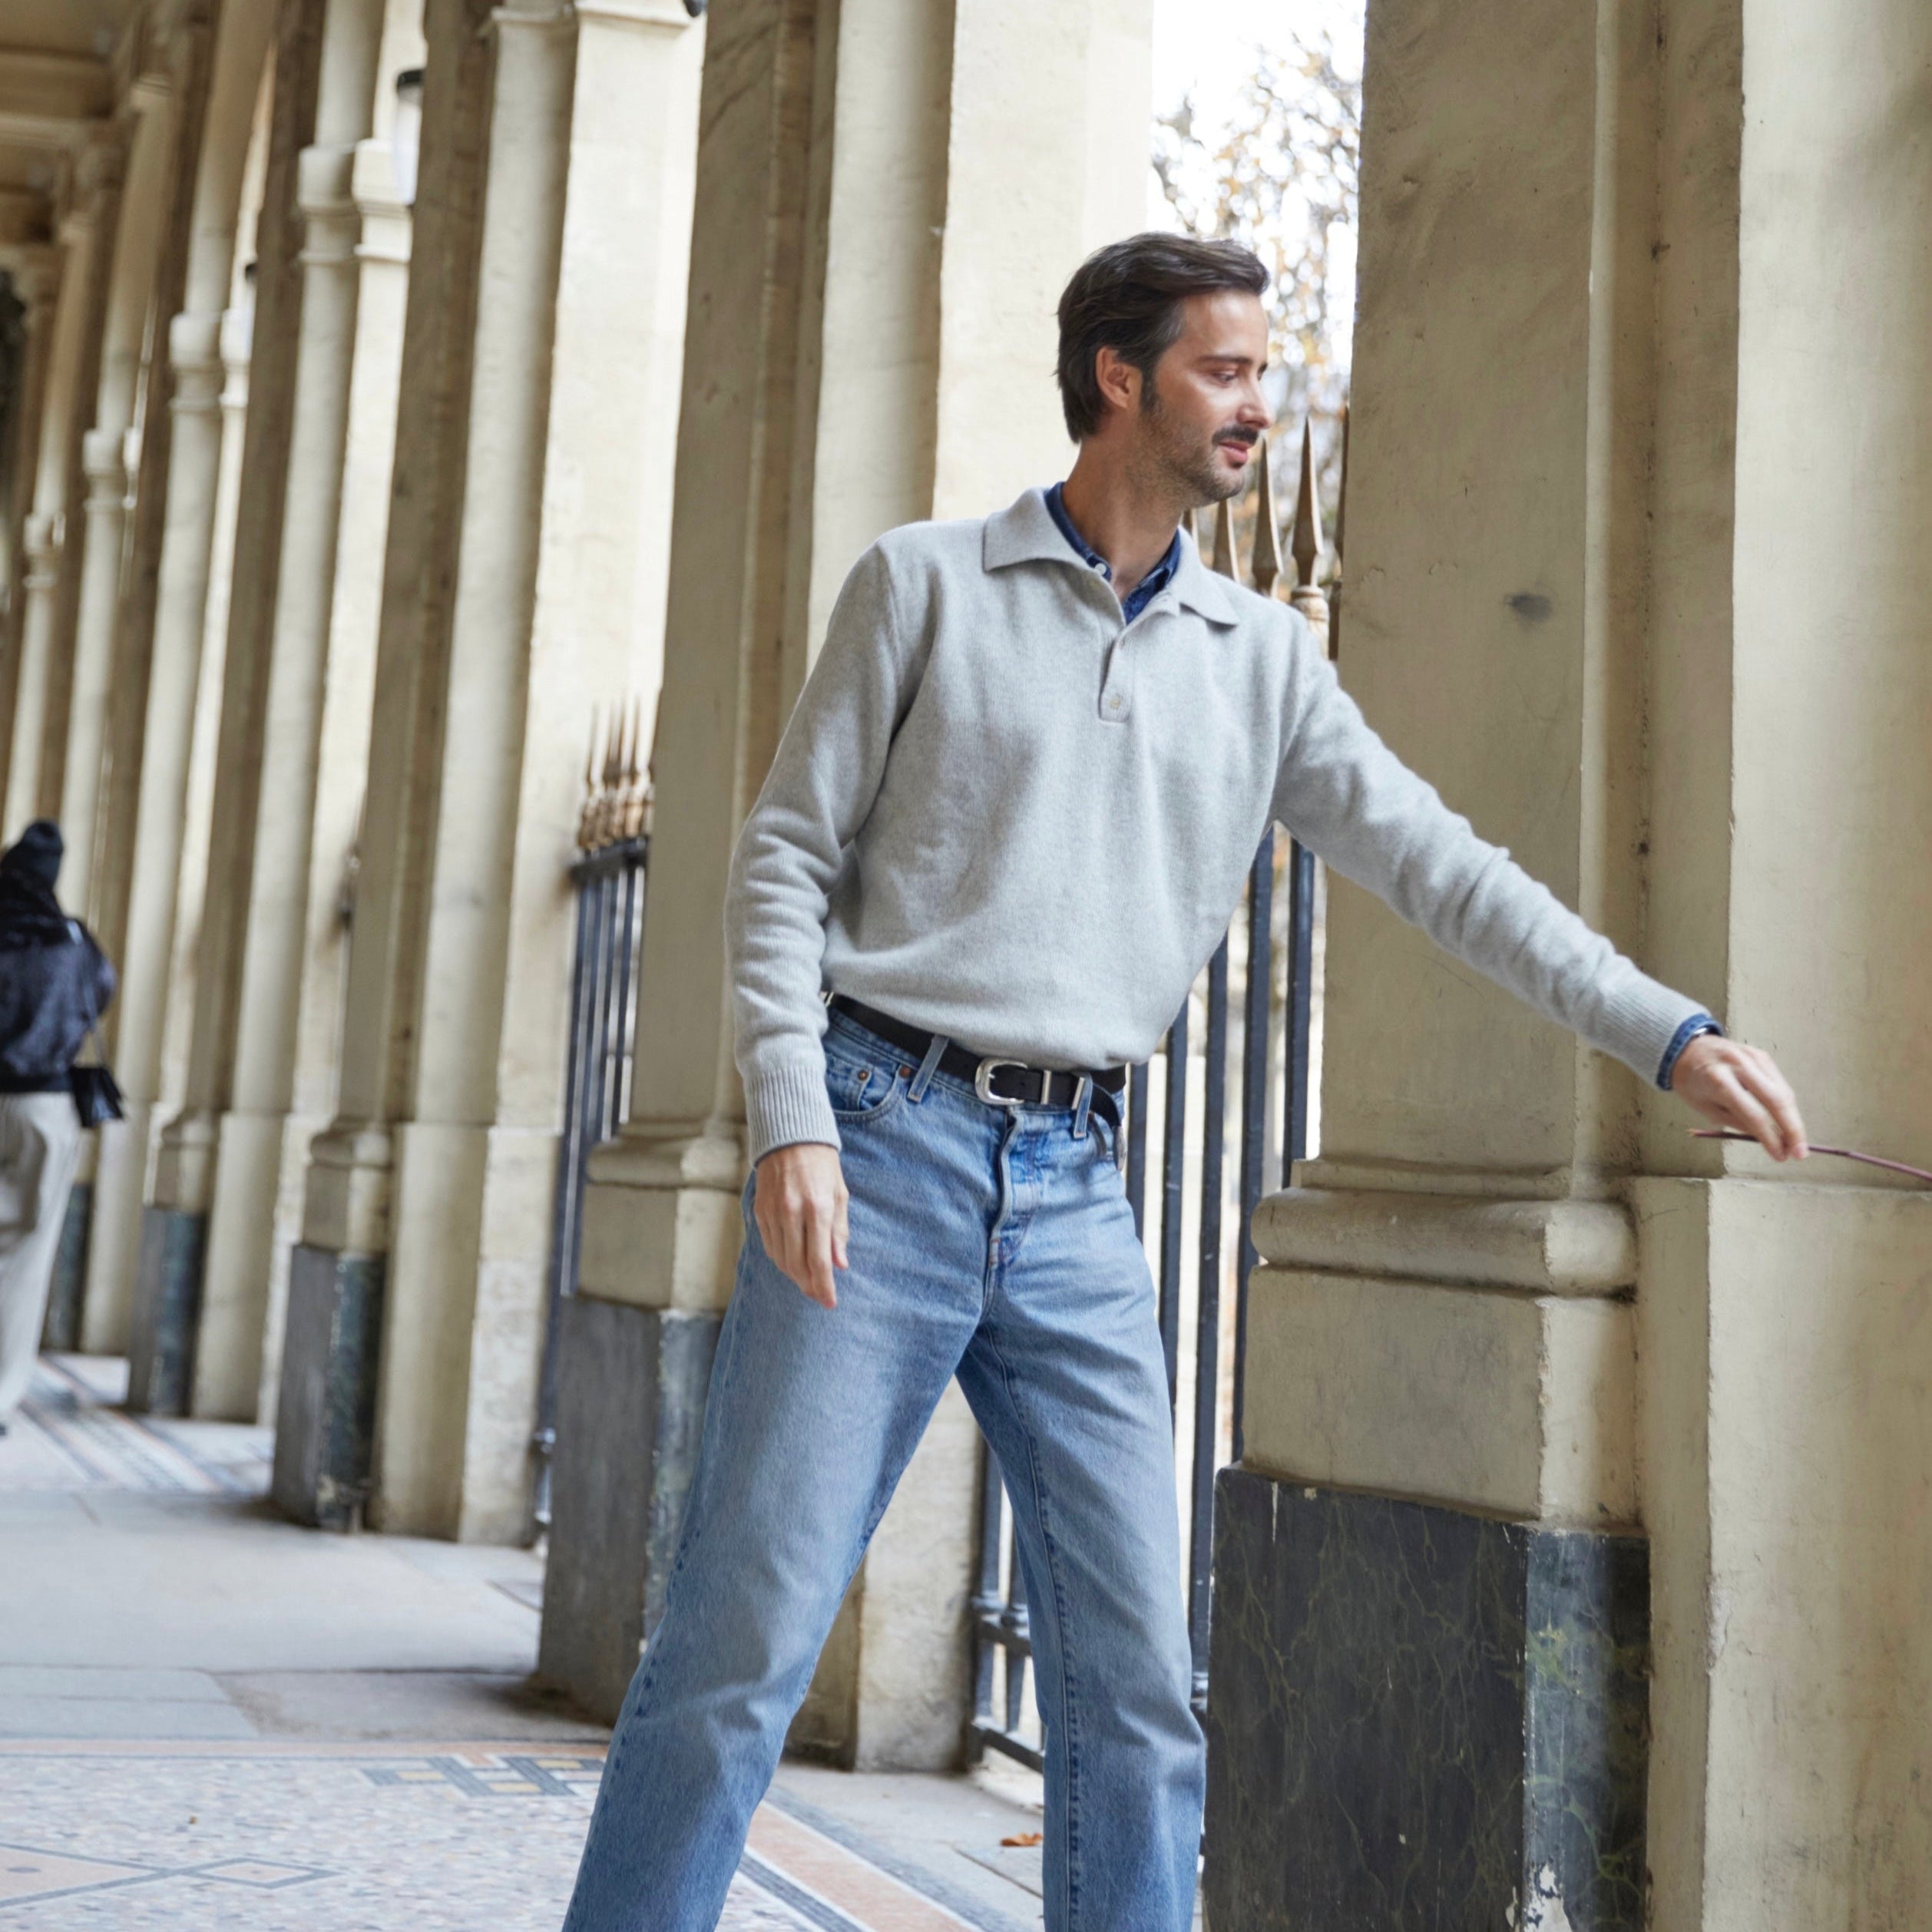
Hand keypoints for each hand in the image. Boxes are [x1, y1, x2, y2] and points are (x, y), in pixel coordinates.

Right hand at [753, 1142, 849, 1308]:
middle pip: (797, 1265)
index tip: (829, 1302)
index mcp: (818, 1208)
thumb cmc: (822, 1165)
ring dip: (795, 1276)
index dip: (824, 1285)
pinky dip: (781, 1259)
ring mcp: (772, 1213)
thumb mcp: (840, 1194)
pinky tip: (792, 1263)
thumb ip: (839, 1231)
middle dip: (809, 1286)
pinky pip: (769, 1246)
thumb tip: (840, 1264)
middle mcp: (792, 1212)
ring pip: (781, 1259)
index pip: (819, 1260)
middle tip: (818, 1295)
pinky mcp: (759, 1211)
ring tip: (808, 1281)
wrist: (790, 1137)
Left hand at [1671, 1034, 1808, 1161]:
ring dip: (1794, 1119)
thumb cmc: (1692, 1083)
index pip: (1753, 1113)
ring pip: (1784, 1091)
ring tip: (1796, 1142)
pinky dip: (1786, 1103)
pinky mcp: (1762, 1055)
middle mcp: (1740, 1065)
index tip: (1780, 1157)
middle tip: (1800, 1153)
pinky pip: (1779, 1083)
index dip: (1770, 1138)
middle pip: (1777, 1100)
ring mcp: (1754, 1057)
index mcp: (1719, 1081)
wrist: (1687, 1049)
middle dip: (1793, 1130)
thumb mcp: (1706, 1108)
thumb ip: (1738, 1123)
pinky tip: (1786, 1120)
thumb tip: (1771, 1141)